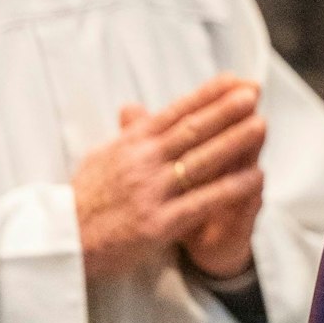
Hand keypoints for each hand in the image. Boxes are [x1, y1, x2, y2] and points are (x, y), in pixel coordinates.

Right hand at [72, 75, 266, 281]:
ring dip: (234, 142)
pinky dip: (231, 188)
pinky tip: (255, 176)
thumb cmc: (85, 198)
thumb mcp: (101, 157)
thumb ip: (127, 133)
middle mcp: (142, 163)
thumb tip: (134, 107)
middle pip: (192, 131)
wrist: (61, 242)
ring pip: (200, 161)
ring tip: (262, 125)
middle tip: (254, 93)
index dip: (207, 95)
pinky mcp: (159, 223)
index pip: (175, 113)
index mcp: (131, 144)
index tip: (235, 79)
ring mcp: (151, 192)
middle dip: (226, 110)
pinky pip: (203, 201)